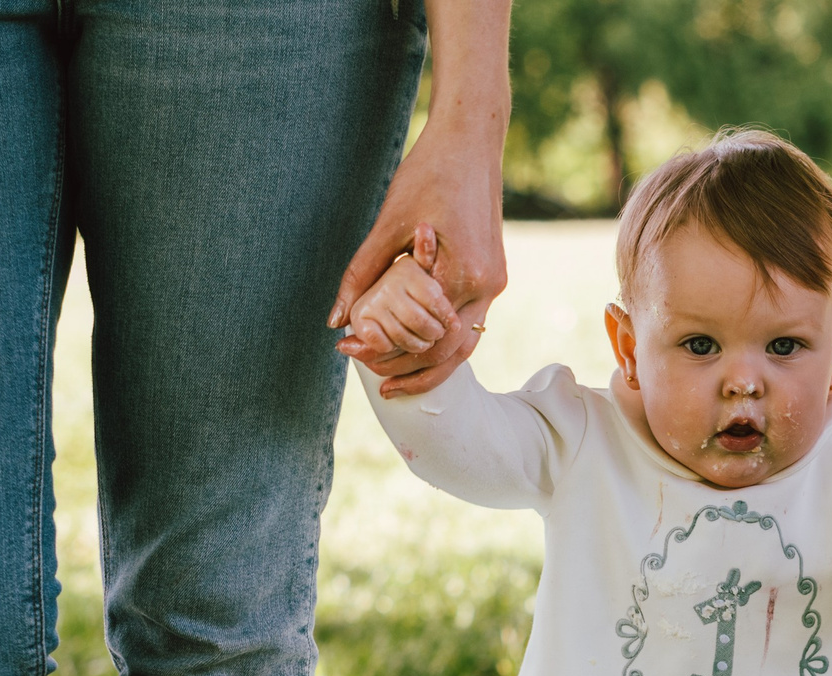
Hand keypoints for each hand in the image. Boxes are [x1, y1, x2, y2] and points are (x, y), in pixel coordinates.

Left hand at [329, 117, 505, 398]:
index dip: (386, 352)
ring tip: (392, 376)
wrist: (471, 139)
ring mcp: (495, 283)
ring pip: (463, 343)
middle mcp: (488, 286)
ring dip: (429, 362)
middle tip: (372, 379)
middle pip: (449, 352)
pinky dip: (441, 338)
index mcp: (465, 275)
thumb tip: (336, 320)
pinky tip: (415, 344)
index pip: (425, 336)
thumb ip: (363, 273)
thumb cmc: (429, 171)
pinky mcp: (493, 275)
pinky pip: (467, 321)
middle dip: (410, 370)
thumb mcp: (388, 224)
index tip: (349, 352)